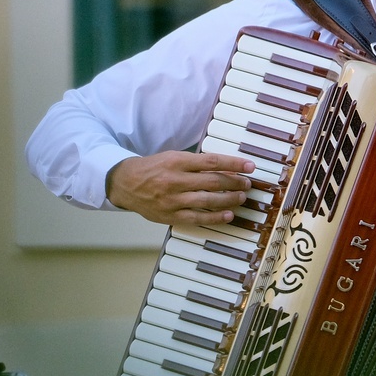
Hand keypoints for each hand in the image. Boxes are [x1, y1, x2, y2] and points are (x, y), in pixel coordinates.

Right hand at [106, 151, 255, 225]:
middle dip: (235, 182)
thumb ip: (196, 163)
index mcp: (177, 161)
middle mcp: (175, 180)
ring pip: (208, 200)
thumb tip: (225, 168)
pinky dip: (215, 217)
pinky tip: (228, 215)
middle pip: (213, 181)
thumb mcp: (172, 157)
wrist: (125, 184)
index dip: (234, 164)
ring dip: (229, 199)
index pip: (212, 161)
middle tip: (247, 183)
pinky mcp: (171, 215)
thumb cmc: (153, 169)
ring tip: (241, 197)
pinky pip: (198, 218)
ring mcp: (173, 199)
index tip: (250, 166)